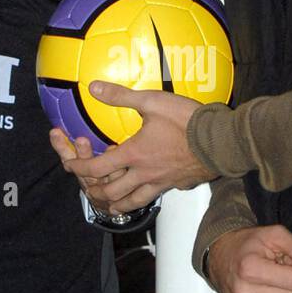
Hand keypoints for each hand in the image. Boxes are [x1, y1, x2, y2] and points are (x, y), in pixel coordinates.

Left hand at [54, 82, 215, 213]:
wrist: (221, 141)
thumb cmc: (187, 121)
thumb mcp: (152, 101)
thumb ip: (121, 96)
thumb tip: (94, 87)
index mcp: (134, 154)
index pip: (97, 168)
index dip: (79, 168)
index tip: (70, 166)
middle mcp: (144, 174)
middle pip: (112, 192)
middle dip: (96, 192)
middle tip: (89, 188)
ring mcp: (162, 182)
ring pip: (133, 202)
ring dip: (118, 204)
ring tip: (112, 205)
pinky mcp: (177, 185)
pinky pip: (156, 196)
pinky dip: (143, 198)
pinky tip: (147, 192)